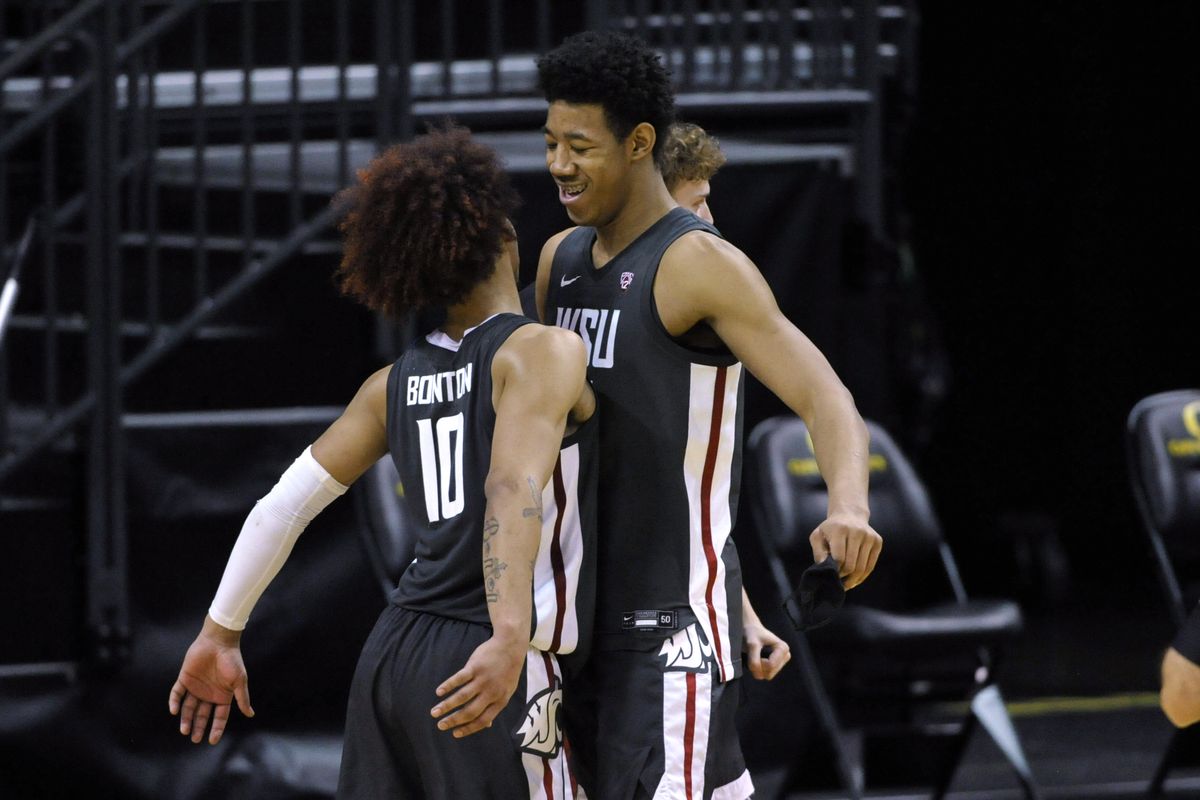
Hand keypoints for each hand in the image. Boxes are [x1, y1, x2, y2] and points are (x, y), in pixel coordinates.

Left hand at [168, 617, 254, 744]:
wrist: (218, 641)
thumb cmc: (232, 660)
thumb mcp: (239, 680)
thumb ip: (242, 698)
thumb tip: (251, 714)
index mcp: (222, 696)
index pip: (219, 716)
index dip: (216, 728)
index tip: (212, 741)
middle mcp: (208, 694)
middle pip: (202, 715)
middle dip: (198, 727)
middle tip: (194, 739)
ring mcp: (195, 687)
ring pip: (188, 707)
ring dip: (186, 719)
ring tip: (184, 730)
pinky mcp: (184, 679)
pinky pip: (177, 693)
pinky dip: (175, 702)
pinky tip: (174, 711)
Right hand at [430, 635, 525, 738]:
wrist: (511, 646)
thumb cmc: (507, 671)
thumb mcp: (507, 691)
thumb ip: (496, 706)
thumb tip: (488, 725)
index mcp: (500, 700)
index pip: (482, 720)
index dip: (468, 729)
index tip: (455, 733)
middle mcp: (491, 692)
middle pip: (469, 711)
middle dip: (453, 720)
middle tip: (440, 726)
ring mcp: (483, 679)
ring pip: (461, 697)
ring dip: (446, 706)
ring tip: (434, 712)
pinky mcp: (475, 666)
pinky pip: (459, 679)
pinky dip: (448, 686)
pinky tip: (439, 692)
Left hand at [744, 620, 790, 679]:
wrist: (750, 630)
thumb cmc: (752, 634)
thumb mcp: (751, 644)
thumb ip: (754, 659)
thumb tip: (757, 674)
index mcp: (783, 648)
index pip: (771, 665)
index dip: (759, 662)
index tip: (755, 651)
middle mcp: (785, 656)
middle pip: (770, 673)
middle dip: (759, 667)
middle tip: (753, 654)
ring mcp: (781, 662)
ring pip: (767, 676)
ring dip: (758, 669)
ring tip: (755, 656)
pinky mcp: (776, 667)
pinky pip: (765, 675)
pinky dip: (758, 670)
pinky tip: (757, 659)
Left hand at [810, 513, 881, 589]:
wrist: (850, 515)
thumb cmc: (830, 529)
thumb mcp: (818, 536)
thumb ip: (818, 552)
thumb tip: (824, 567)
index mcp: (840, 529)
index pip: (839, 558)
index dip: (834, 570)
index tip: (830, 574)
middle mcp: (857, 531)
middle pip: (852, 565)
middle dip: (844, 577)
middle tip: (837, 582)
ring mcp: (869, 536)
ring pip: (862, 568)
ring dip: (853, 580)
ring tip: (845, 585)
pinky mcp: (877, 541)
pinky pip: (871, 566)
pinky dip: (862, 577)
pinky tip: (854, 580)